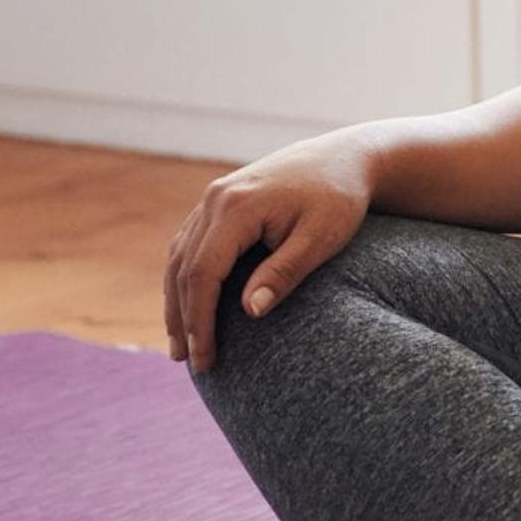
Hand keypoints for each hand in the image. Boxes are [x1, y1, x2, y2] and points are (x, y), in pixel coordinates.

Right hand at [160, 132, 375, 372]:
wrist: (345, 158)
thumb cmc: (339, 199)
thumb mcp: (321, 238)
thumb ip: (285, 272)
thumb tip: (249, 312)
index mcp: (237, 208)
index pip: (202, 273)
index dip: (199, 320)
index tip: (204, 358)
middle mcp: (216, 199)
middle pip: (183, 267)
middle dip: (182, 318)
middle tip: (189, 362)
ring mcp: (214, 197)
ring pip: (179, 255)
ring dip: (176, 300)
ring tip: (180, 343)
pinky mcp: (220, 201)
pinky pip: (190, 243)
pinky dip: (184, 276)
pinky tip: (188, 304)